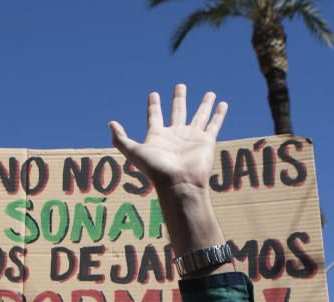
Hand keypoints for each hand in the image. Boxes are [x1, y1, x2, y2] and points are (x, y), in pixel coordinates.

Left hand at [109, 84, 226, 191]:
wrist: (178, 183)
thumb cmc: (156, 169)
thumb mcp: (134, 152)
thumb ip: (121, 139)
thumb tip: (110, 123)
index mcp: (158, 136)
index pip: (155, 116)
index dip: (154, 105)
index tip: (153, 94)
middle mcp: (175, 135)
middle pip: (177, 112)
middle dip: (179, 99)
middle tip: (180, 86)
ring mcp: (191, 137)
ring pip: (199, 115)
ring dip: (204, 104)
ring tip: (210, 93)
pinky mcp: (206, 141)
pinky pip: (214, 124)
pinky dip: (219, 114)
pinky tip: (222, 104)